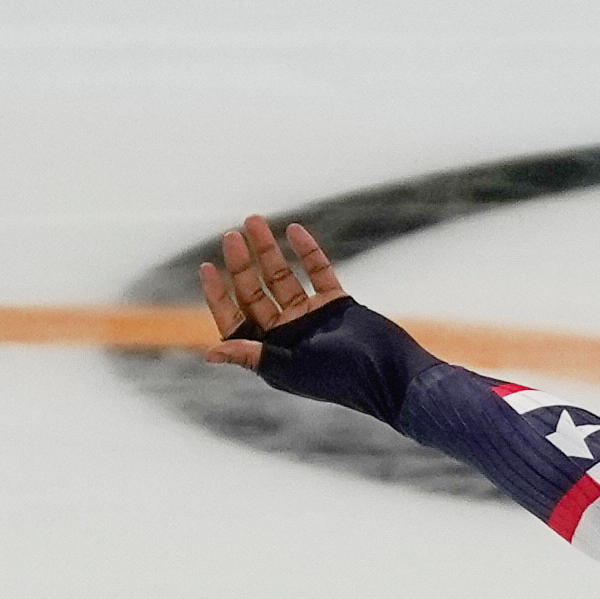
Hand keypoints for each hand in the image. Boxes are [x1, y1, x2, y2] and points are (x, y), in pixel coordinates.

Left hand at [193, 210, 425, 422]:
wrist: (391, 373)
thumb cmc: (340, 377)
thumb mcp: (290, 367)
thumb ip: (252, 355)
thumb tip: (210, 353)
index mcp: (271, 351)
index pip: (236, 319)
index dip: (218, 294)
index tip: (208, 266)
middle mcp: (287, 333)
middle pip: (256, 292)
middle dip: (243, 263)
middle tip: (232, 235)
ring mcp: (312, 316)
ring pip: (283, 277)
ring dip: (268, 250)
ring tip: (254, 221)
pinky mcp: (337, 303)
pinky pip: (317, 272)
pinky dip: (307, 252)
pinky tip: (294, 231)